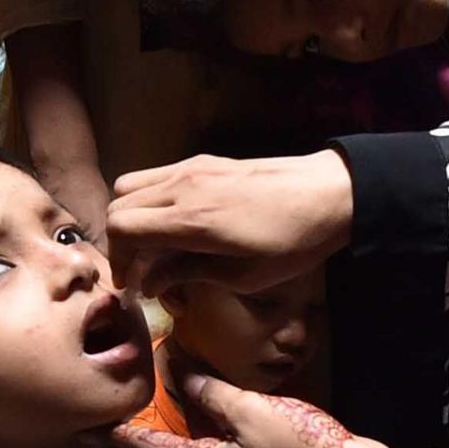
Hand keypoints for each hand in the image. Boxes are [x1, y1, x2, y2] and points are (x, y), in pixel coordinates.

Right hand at [107, 148, 353, 292]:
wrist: (330, 193)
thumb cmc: (293, 243)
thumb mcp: (243, 276)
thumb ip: (188, 274)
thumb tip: (149, 283)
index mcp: (190, 219)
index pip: (121, 229)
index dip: (118, 261)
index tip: (134, 285)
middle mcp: (182, 186)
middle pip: (119, 206)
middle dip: (122, 243)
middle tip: (143, 271)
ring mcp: (191, 168)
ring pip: (131, 185)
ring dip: (133, 217)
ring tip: (154, 245)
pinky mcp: (203, 161)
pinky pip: (156, 175)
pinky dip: (150, 200)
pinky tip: (176, 224)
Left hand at [119, 369, 384, 447]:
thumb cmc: (298, 447)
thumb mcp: (249, 412)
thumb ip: (213, 393)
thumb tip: (182, 376)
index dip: (131, 437)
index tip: (103, 430)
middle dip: (165, 430)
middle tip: (143, 408)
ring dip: (199, 427)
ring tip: (186, 404)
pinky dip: (228, 429)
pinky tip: (234, 414)